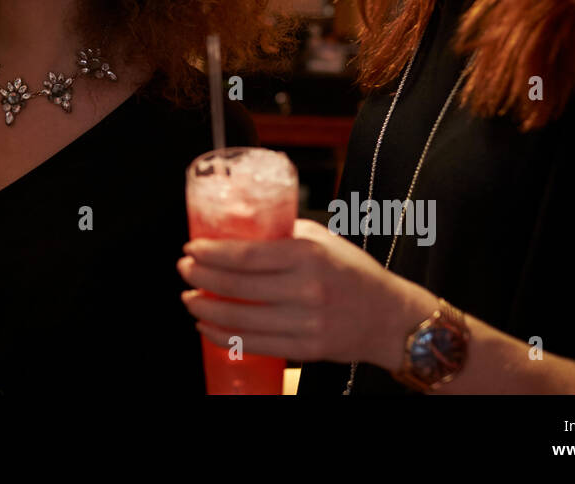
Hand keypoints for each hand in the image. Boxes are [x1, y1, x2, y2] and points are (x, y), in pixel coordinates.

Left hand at [176, 219, 429, 370]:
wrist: (390, 317)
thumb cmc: (353, 272)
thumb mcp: (322, 239)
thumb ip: (284, 233)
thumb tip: (241, 226)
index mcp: (308, 255)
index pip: (247, 254)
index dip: (212, 253)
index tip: (191, 248)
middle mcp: (306, 289)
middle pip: (238, 286)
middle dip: (201, 278)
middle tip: (184, 269)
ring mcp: (306, 322)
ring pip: (241, 319)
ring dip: (206, 309)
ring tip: (190, 298)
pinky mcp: (306, 348)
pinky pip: (254, 344)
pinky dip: (223, 336)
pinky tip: (207, 326)